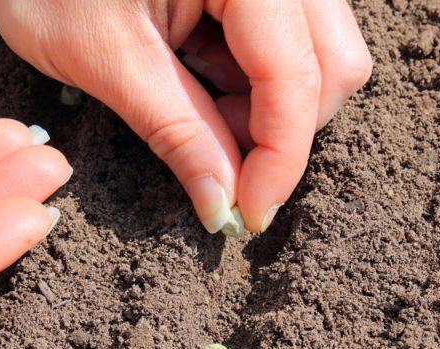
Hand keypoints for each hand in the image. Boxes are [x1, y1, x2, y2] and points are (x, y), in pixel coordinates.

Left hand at [0, 0, 371, 232]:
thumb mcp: (105, 58)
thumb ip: (177, 131)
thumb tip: (224, 204)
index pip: (295, 72)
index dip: (280, 156)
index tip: (250, 214)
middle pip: (333, 63)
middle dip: (284, 132)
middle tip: (222, 164)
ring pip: (322, 55)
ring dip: (274, 110)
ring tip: (204, 117)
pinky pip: (291, 44)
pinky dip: (258, 84)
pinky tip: (206, 84)